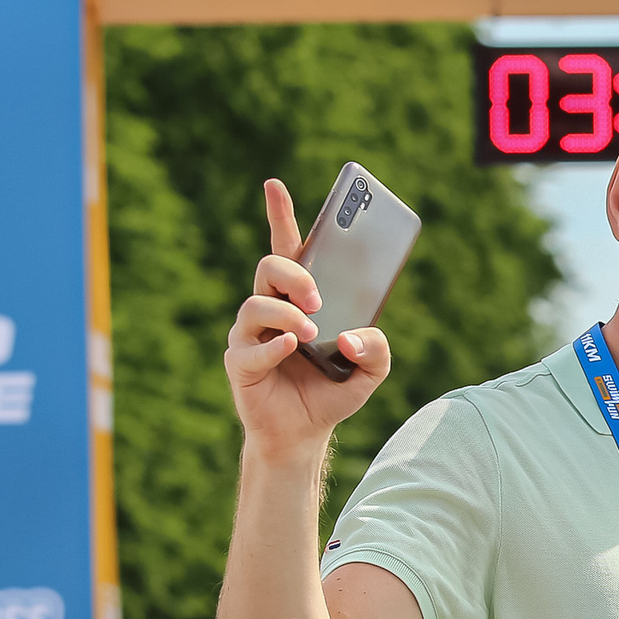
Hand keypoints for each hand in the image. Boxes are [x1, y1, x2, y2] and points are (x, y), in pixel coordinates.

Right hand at [224, 178, 390, 457]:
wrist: (306, 434)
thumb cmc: (333, 391)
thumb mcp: (372, 369)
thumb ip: (378, 347)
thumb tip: (351, 336)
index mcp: (301, 298)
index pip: (287, 247)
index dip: (280, 215)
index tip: (274, 185)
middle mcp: (272, 309)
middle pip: (270, 267)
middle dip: (294, 274)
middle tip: (319, 299)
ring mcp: (251, 335)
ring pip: (256, 304)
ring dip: (287, 315)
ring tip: (309, 334)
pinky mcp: (240, 363)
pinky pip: (249, 347)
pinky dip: (272, 347)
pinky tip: (290, 350)